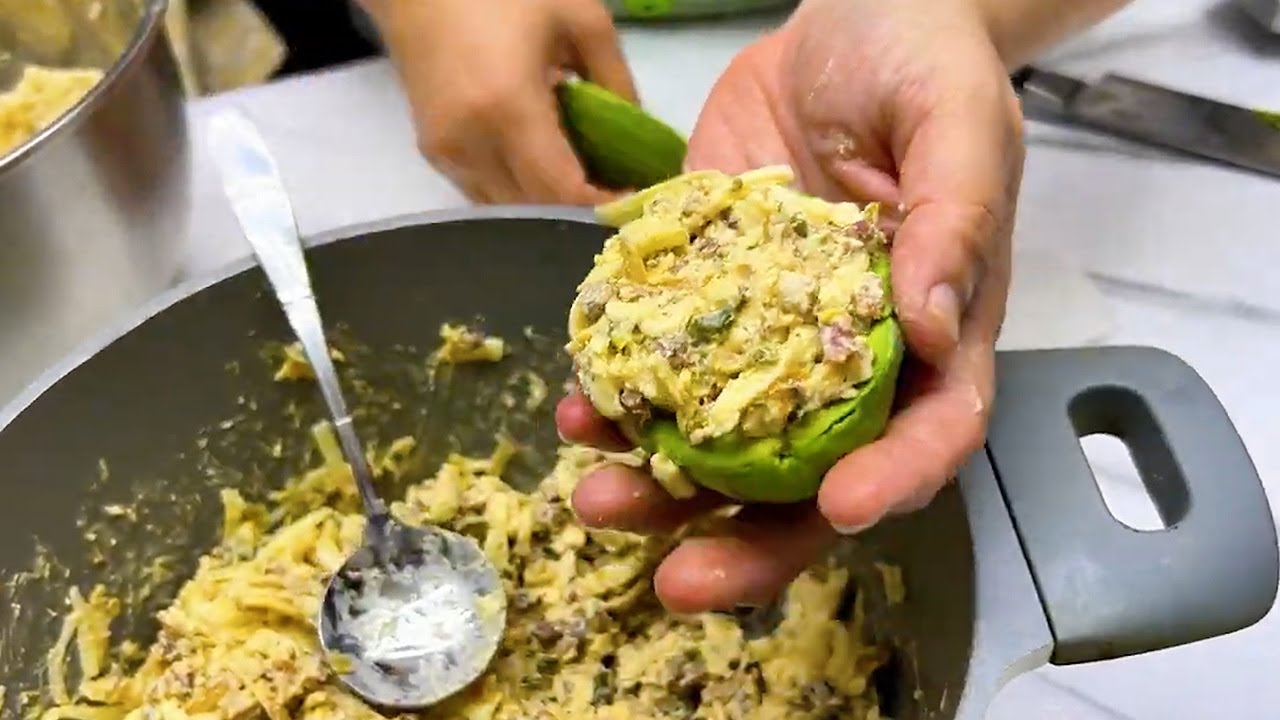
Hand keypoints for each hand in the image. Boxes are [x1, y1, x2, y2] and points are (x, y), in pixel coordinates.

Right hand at [365, 0, 635, 203]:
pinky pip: (485, 193)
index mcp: (509, 108)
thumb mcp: (579, 17)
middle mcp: (472, 144)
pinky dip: (519, 191)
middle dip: (578, 209)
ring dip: (547, 205)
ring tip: (582, 180)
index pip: (562, 191)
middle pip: (536, 210)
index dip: (602, 205)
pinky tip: (541, 165)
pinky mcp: (433, 153)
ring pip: (508, 210)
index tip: (634, 198)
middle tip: (614, 191)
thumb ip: (616, 78)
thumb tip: (637, 132)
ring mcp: (447, 154)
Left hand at [557, 0, 1023, 612]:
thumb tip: (939, 326)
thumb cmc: (922, 63)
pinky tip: (579, 406)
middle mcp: (850, 357)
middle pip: (811, 480)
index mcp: (936, 332)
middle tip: (678, 581)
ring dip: (659, 486)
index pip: (933, 433)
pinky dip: (618, 398)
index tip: (838, 508)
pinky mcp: (703, 299)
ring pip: (721, 444)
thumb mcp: (955, 120)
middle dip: (748, 543)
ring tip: (595, 493)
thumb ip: (956, 217)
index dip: (893, 482)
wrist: (841, 23)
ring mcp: (768, 335)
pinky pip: (661, 366)